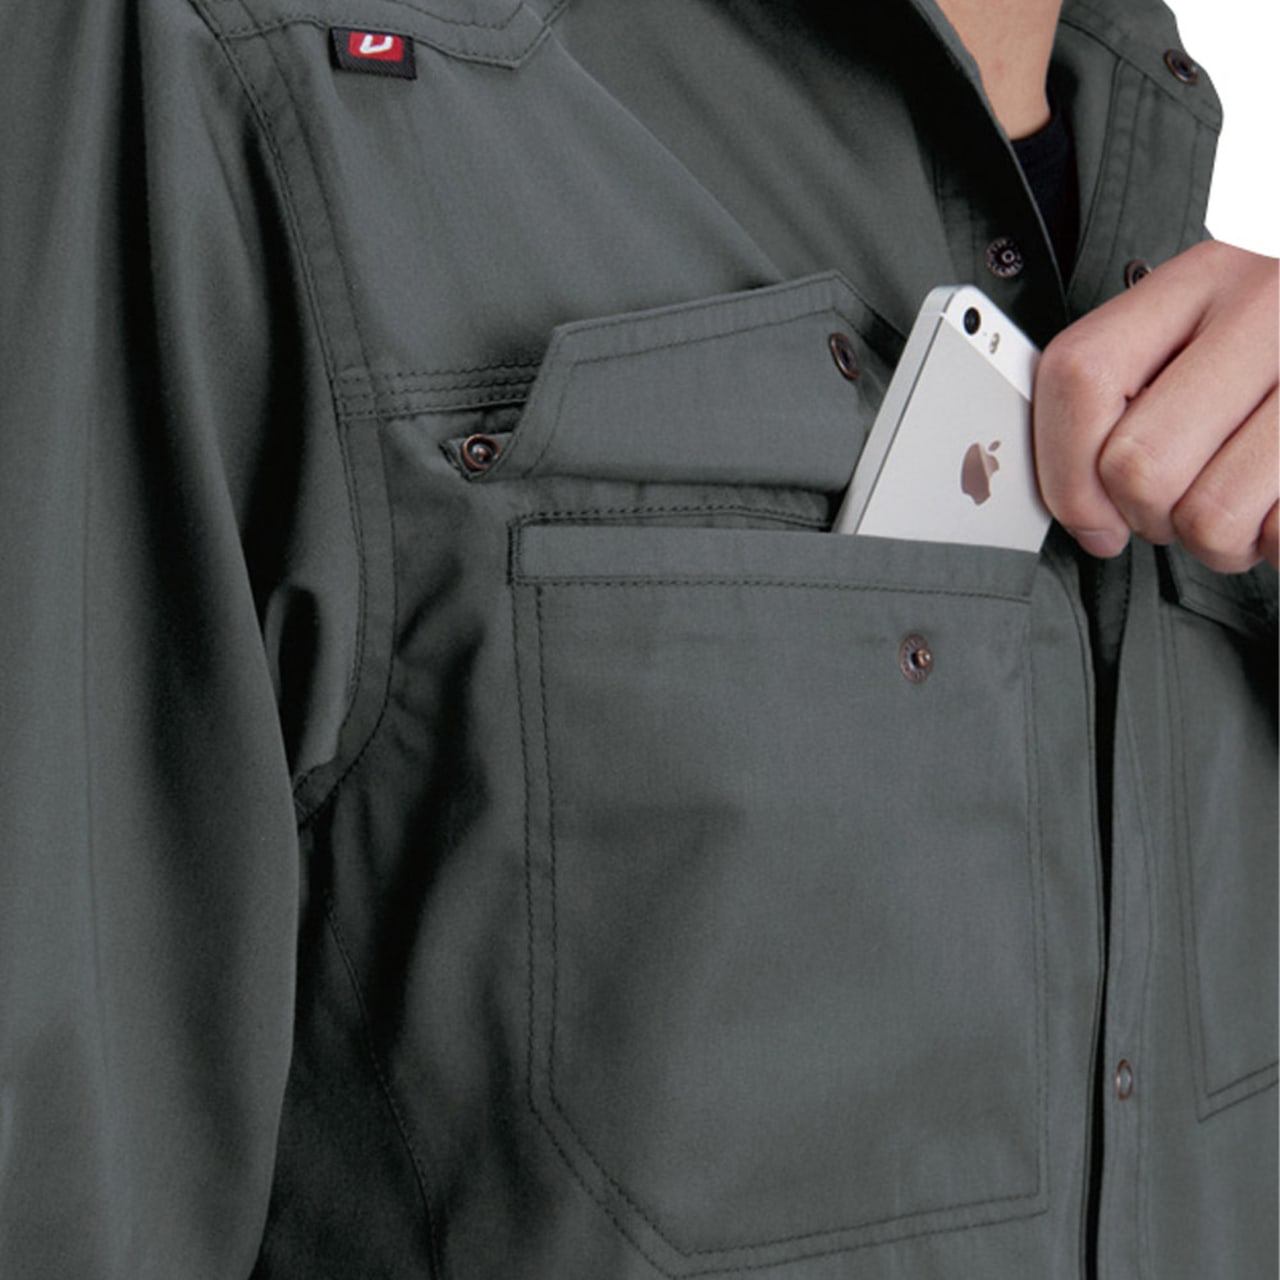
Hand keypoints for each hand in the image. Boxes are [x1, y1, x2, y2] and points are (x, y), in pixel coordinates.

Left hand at [1033, 240, 1278, 572]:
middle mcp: (1269, 307)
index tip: (1093, 520)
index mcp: (1204, 279)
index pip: (1080, 376)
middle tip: (1186, 505)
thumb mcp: (1212, 330)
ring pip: (1212, 516)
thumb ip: (1130, 392)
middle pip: (1139, 466)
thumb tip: (1084, 511)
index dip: (1064, 471)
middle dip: (1149, 517)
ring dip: (1222, 542)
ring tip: (1251, 507)